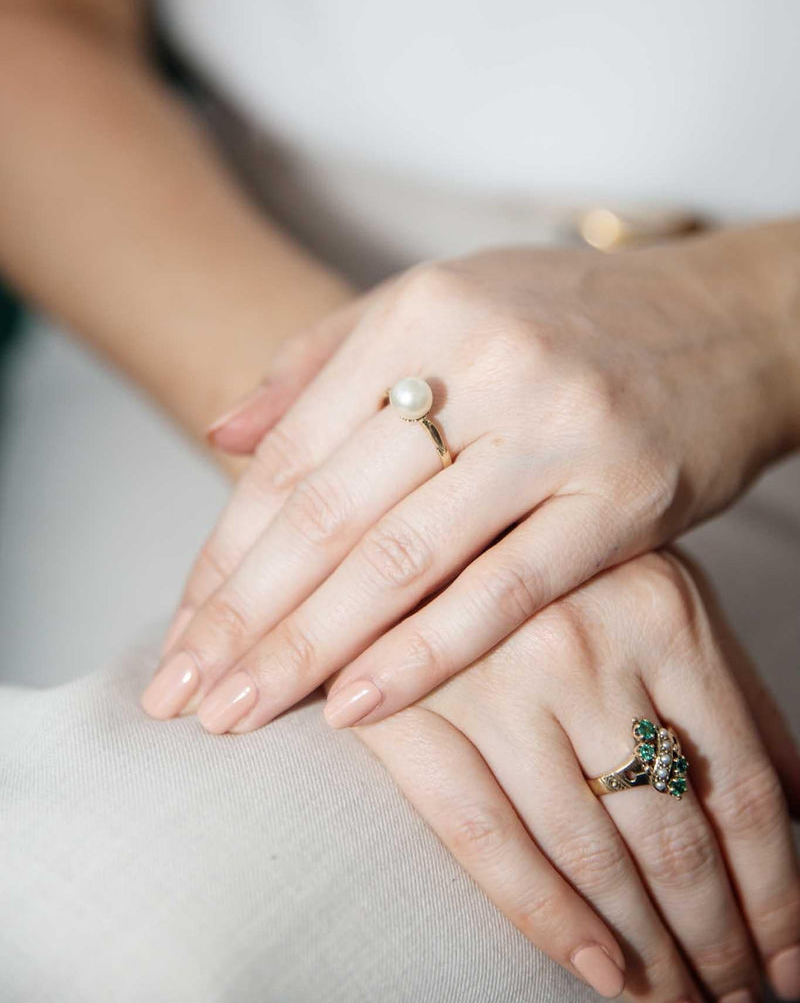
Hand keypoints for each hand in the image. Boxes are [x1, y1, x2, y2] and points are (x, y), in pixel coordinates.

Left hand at [141, 236, 796, 728]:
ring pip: (403, 558)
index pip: (294, 453)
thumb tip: (219, 430)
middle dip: (244, 616)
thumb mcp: (440, 304)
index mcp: (421, 311)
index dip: (226, 551)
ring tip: (240, 713)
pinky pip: (506, 590)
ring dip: (309, 648)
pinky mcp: (623, 495)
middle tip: (181, 695)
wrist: (726, 320)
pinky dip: (425, 654)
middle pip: (331, 513)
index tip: (183, 630)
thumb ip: (322, 359)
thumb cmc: (565, 319)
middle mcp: (481, 361)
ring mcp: (556, 429)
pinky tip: (355, 709)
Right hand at [357, 553, 799, 1001]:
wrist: (414, 513)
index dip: (779, 891)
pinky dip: (547, 918)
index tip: (793, 958)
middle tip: (738, 999)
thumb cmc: (560, 563)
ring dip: (647, 950)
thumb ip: (733, 695)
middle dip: (717, 939)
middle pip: (673, 834)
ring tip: (676, 1002)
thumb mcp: (664, 595)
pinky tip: (599, 971)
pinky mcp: (413, 711)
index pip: (742, 785)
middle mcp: (580, 644)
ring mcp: (492, 679)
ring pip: (590, 852)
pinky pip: (486, 839)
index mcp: (661, 610)